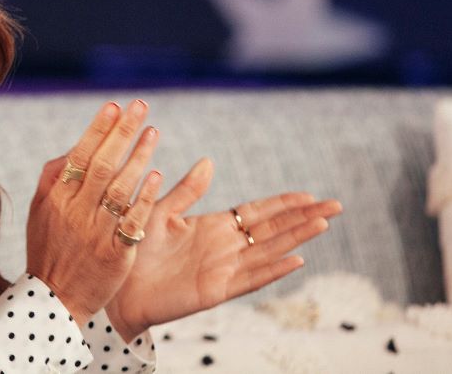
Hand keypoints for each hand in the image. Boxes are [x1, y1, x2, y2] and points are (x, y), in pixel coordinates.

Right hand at [25, 100, 164, 326]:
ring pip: (120, 188)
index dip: (98, 129)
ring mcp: (96, 232)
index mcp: (57, 198)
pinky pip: (133, 220)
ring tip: (152, 132)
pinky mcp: (116, 254)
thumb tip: (75, 147)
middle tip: (139, 107)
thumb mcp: (39, 211)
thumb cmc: (48, 249)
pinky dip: (144, 197)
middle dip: (122, 132)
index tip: (114, 106)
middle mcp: (76, 211)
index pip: (80, 155)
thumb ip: (53, 177)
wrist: (54, 300)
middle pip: (102, 164)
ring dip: (138, 157)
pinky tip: (156, 176)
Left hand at [104, 158, 342, 341]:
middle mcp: (225, 247)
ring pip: (269, 251)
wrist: (116, 284)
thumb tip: (209, 160)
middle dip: (303, 217)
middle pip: (273, 230)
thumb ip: (187, 190)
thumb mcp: (161, 211)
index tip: (309, 193)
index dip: (283, 203)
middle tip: (336, 205)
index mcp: (213, 226)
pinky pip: (251, 279)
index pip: (257, 212)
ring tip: (323, 224)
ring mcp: (223, 269)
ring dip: (296, 239)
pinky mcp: (215, 291)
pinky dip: (273, 270)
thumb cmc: (134, 246)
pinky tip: (296, 260)